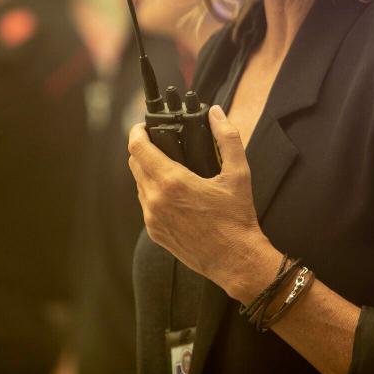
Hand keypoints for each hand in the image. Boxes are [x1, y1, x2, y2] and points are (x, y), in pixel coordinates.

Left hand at [128, 105, 279, 300]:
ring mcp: (152, 218)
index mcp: (172, 182)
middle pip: (135, 163)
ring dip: (148, 172)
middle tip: (162, 143)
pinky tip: (174, 193)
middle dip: (144, 149)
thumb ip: (227, 137)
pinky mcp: (155, 233)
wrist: (236, 260)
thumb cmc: (237, 218)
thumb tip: (217, 113)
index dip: (137, 132)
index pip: (137, 148)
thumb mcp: (238, 173)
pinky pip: (146, 205)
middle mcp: (155, 200)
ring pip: (139, 184)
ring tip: (170, 166)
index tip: (144, 126)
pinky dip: (154, 193)